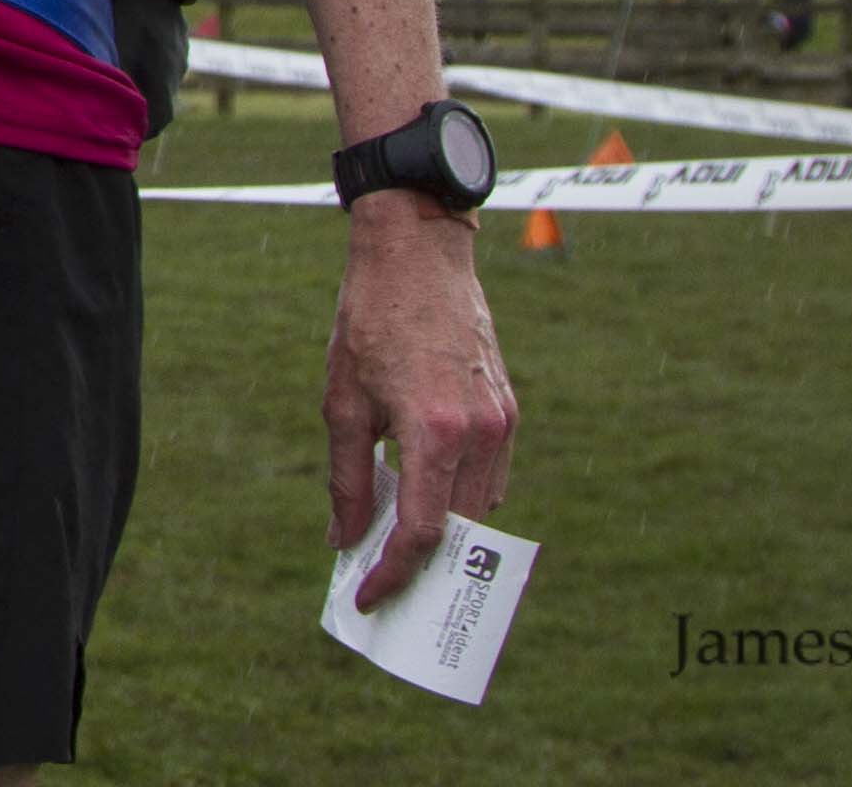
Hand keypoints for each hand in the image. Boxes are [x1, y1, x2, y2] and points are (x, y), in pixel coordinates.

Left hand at [322, 199, 517, 605]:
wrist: (419, 253)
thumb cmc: (370, 321)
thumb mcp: (342, 401)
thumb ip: (345, 477)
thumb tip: (344, 539)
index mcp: (433, 432)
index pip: (420, 532)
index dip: (393, 574)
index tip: (369, 598)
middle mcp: (480, 432)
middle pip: (457, 529)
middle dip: (422, 564)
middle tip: (383, 582)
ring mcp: (502, 421)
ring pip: (480, 506)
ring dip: (444, 529)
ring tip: (397, 542)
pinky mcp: (509, 409)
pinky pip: (491, 474)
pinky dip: (461, 494)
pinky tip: (424, 493)